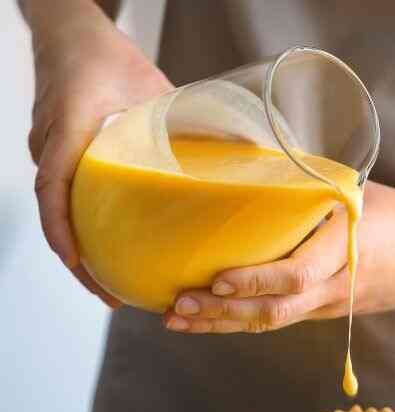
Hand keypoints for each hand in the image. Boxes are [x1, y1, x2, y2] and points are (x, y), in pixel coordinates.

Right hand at [26, 3, 172, 306]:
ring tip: (113, 282)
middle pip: (57, 213)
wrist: (74, 36)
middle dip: (79, 260)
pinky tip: (114, 243)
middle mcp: (52, 148)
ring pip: (61, 208)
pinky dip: (84, 224)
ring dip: (82, 248)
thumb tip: (245, 150)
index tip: (83, 265)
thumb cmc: (106, 57)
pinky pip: (67, 195)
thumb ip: (190, 118)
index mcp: (69, 131)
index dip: (63, 232)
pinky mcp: (61, 154)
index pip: (53, 189)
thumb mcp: (150, 86)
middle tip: (111, 294)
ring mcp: (51, 152)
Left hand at [164, 182, 394, 332]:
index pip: (295, 275)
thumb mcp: (361, 194)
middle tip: (176, 308)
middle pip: (274, 311)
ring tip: (179, 321)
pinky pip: (281, 320)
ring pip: (272, 323)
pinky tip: (212, 318)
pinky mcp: (327, 313)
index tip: (214, 277)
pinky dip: (243, 320)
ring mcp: (331, 306)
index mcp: (345, 252)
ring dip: (223, 323)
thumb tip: (258, 166)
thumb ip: (316, 190)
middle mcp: (335, 287)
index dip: (254, 281)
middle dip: (222, 312)